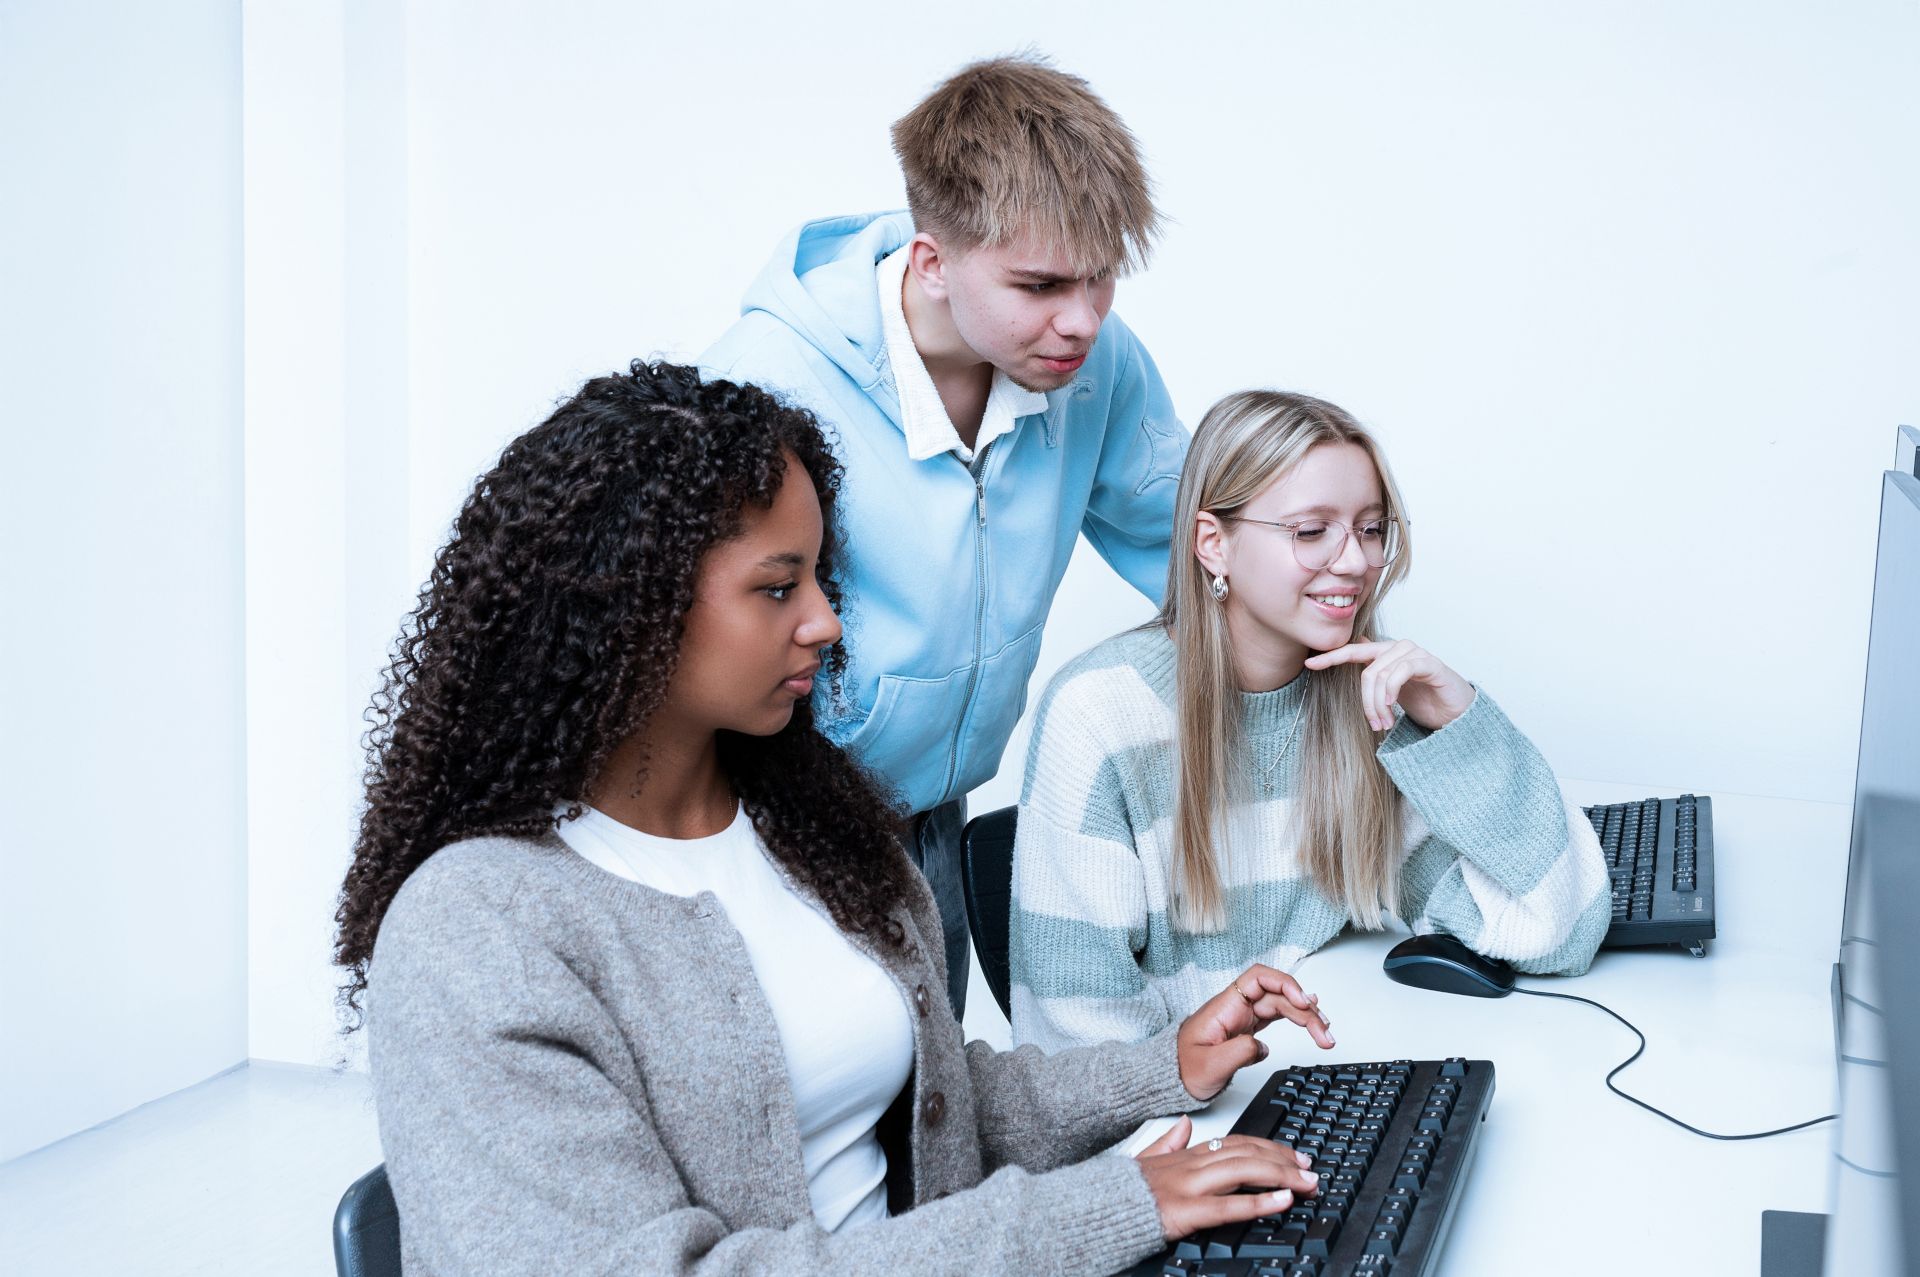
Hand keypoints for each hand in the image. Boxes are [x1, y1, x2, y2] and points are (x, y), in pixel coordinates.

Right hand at [1135, 1115, 1319, 1239]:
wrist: (1095, 1208)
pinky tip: (1282, 1201)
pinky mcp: (1185, 1211)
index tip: (1293, 1155)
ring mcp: (1189, 1186)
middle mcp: (1191, 1165)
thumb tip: (1183, 1126)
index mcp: (1184, 1155)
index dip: (1268, 1147)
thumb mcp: (1144, 1159)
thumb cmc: (1121, 1190)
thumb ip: (1166, 1142)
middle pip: (1246, 1153)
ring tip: (1307, 1183)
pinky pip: (1228, 1205)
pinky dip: (1259, 1202)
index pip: (1236, 1142)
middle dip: (1283, 1160)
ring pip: (1243, 1171)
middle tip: (1311, 1170)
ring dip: (1281, 1176)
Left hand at [1176, 964, 1333, 1101]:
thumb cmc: (1184, 1068)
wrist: (1172, 1077)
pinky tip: (1310, 1015)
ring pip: (1281, 1006)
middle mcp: (1236, 1006)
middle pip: (1278, 995)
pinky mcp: (1247, 1028)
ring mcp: (1243, 1016)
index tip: (1304, 1002)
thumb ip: (1239, 1052)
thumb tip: (1263, 1046)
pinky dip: (1296, 1018)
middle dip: (1306, 1010)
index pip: (1258, 978)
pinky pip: (1277, 1016)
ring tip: (1326, 1033)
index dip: (1284, 983)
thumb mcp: (1211, 1066)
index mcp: (1225, 1006)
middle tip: (1325, 1034)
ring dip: (1306, 1017)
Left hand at [1304, 637, 1473, 732]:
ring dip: (1379, 704)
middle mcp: (1398, 648)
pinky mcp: (1429, 662)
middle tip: (1375, 724)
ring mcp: (1414, 653)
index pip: (1353, 651)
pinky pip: (1401, 671)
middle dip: (1366, 702)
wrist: (1456, 711)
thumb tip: (1353, 650)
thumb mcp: (1391, 690)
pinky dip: (1392, 691)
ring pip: (1381, 674)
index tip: (1309, 666)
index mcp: (1385, 653)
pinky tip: (1394, 707)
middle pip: (1367, 671)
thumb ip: (1373, 673)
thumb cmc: (1424, 700)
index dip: (1331, 657)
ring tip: (1385, 723)